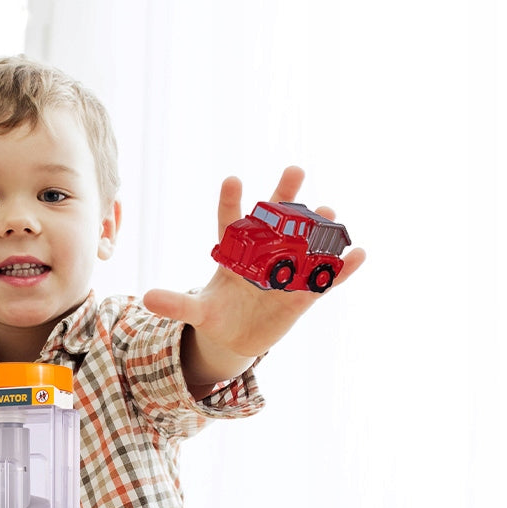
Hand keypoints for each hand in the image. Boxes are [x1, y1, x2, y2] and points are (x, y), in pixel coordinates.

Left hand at [142, 166, 365, 389]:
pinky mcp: (303, 295)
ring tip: (328, 212)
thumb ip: (176, 304)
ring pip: (304, 245)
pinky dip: (342, 269)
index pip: (231, 223)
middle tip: (294, 169)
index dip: (230, 203)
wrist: (237, 338)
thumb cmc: (216, 315)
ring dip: (317, 230)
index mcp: (234, 254)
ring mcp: (286, 273)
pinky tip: (360, 254)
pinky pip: (325, 279)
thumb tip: (147, 299)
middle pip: (276, 221)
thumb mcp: (196, 311)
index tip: (232, 180)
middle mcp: (264, 256)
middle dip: (285, 196)